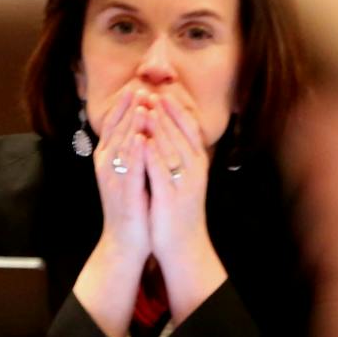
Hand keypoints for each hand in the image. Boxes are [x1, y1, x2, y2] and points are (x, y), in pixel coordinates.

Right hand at [71, 86, 154, 336]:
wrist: (125, 242)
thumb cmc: (132, 207)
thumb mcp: (131, 173)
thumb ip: (132, 151)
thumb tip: (140, 128)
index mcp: (109, 158)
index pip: (116, 124)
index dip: (125, 104)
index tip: (137, 84)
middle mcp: (107, 165)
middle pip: (116, 129)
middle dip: (128, 106)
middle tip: (139, 84)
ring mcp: (113, 178)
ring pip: (121, 144)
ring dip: (130, 122)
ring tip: (140, 101)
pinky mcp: (123, 193)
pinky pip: (129, 168)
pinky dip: (134, 151)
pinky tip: (142, 136)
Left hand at [144, 88, 226, 321]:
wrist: (183, 245)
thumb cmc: (179, 211)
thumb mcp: (183, 179)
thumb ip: (178, 156)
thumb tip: (169, 133)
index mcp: (197, 163)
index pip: (190, 128)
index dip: (177, 109)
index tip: (163, 91)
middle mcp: (194, 170)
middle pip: (181, 133)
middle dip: (165, 111)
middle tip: (151, 91)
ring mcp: (183, 183)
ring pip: (171, 148)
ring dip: (158, 126)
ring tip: (145, 107)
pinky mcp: (170, 197)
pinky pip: (160, 171)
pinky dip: (150, 154)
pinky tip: (140, 140)